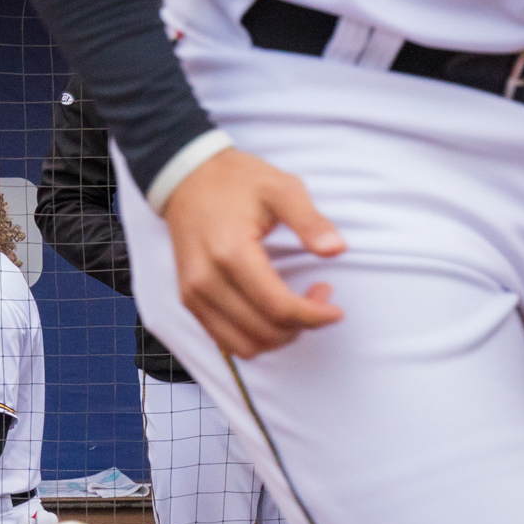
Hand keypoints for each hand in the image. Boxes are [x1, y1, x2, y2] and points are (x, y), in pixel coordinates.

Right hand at [162, 148, 345, 357]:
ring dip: (278, 337)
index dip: (315, 316)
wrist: (186, 178)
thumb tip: (336, 249)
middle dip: (302, 325)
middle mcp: (205, 280)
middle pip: (264, 331)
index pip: (278, 307)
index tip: (337, 309)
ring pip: (244, 345)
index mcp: (230, 253)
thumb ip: (310, 220)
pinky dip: (254, 338)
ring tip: (295, 309)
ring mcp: (193, 293)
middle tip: (319, 297)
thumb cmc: (236, 181)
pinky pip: (224, 340)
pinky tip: (270, 313)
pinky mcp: (188, 299)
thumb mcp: (281, 188)